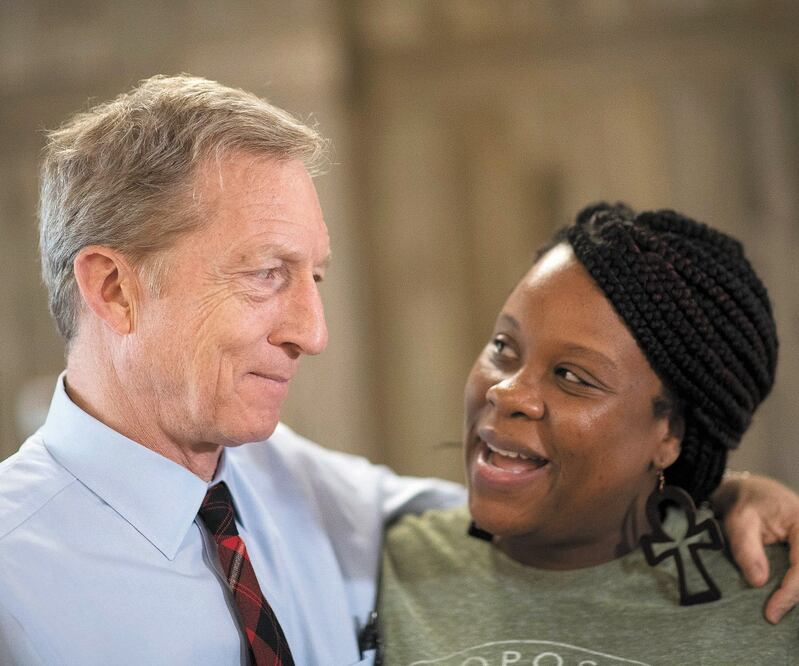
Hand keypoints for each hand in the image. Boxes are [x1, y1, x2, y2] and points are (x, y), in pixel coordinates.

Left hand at [713, 472, 798, 622]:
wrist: (750, 491)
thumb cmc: (744, 503)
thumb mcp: (738, 519)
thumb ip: (746, 547)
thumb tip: (758, 582)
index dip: (790, 592)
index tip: (772, 612)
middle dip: (796, 598)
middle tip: (773, 616)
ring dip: (796, 594)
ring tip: (775, 610)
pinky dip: (795, 588)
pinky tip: (780, 602)